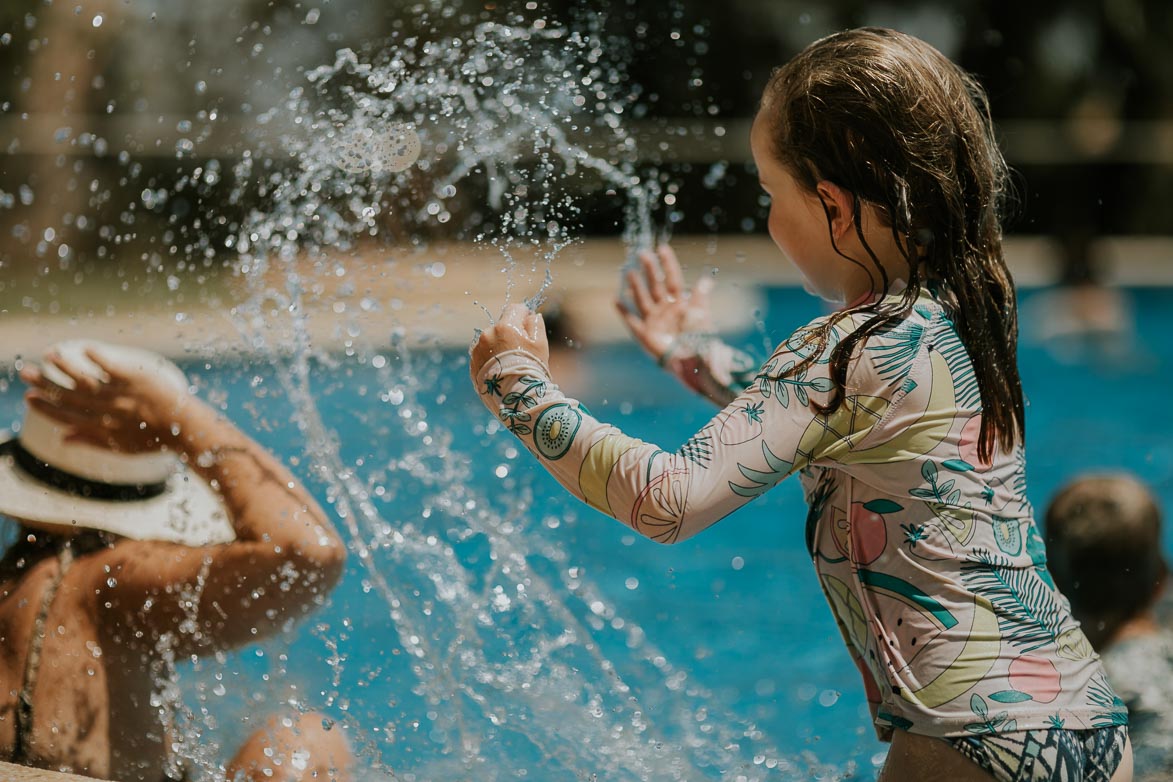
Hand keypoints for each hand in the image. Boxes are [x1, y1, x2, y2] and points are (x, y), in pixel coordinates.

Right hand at [21, 347, 193, 453]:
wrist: (186, 429)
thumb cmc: (154, 439)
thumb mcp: (121, 447)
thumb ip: (91, 442)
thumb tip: (63, 439)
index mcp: (102, 428)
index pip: (66, 417)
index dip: (46, 408)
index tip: (29, 397)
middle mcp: (108, 412)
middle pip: (70, 396)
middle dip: (45, 384)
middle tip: (25, 372)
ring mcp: (123, 395)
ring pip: (88, 380)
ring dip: (66, 367)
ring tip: (49, 355)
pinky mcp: (138, 380)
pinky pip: (115, 368)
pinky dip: (100, 358)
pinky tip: (85, 348)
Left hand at [469, 303, 548, 380]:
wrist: (516, 397)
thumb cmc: (531, 368)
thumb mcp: (540, 344)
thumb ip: (535, 324)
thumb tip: (531, 315)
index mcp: (505, 327)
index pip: (514, 309)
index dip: (523, 314)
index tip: (528, 323)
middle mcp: (488, 334)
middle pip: (501, 326)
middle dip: (510, 333)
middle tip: (521, 351)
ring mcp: (477, 350)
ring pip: (491, 341)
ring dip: (499, 347)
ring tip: (510, 364)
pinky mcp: (472, 364)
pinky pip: (483, 355)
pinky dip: (490, 359)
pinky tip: (501, 371)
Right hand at [616, 244, 714, 362]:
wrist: (692, 362)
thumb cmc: (699, 340)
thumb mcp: (701, 315)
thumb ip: (701, 298)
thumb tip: (707, 279)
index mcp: (680, 303)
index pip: (672, 279)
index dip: (667, 264)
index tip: (662, 248)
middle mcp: (665, 309)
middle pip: (655, 285)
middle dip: (649, 270)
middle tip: (642, 253)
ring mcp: (654, 321)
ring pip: (642, 298)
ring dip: (636, 285)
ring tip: (629, 271)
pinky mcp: (645, 334)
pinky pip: (631, 321)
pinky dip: (623, 312)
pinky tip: (616, 300)